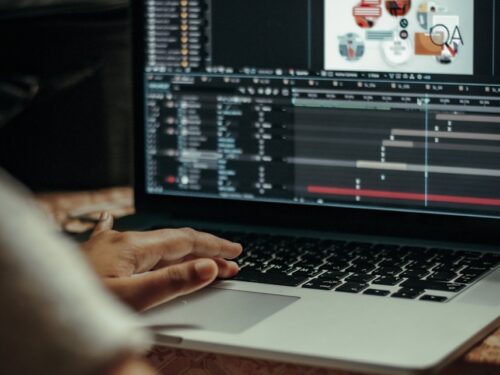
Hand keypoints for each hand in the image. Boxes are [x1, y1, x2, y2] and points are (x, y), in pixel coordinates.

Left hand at [81, 212, 242, 310]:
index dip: (213, 246)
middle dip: (205, 248)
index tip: (235, 253)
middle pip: (174, 239)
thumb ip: (171, 281)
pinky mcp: (100, 255)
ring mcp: (110, 245)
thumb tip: (207, 267)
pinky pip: (128, 240)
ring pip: (156, 242)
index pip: (185, 241)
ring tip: (203, 255)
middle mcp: (123, 240)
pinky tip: (114, 219)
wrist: (38, 303)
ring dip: (183, 248)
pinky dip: (136, 237)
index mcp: (133, 246)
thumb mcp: (131, 297)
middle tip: (230, 259)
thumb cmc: (80, 304)